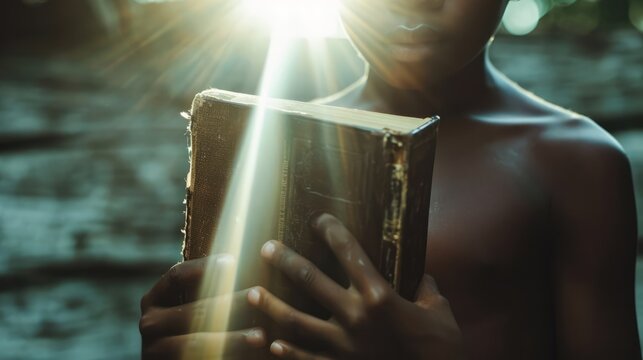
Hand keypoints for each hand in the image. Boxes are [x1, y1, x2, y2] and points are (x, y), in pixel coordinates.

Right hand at [139, 255, 266, 358]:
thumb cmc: (198, 327)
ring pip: (196, 342)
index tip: (233, 261)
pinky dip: (227, 357)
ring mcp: (154, 350)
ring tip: (260, 336)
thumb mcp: (198, 306)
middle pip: (193, 309)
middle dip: (230, 303)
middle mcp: (150, 323)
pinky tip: (251, 355)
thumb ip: (212, 288)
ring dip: (232, 338)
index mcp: (155, 299)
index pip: (177, 276)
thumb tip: (246, 262)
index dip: (204, 267)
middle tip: (257, 296)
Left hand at [248, 213, 464, 359]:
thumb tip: (425, 279)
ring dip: (271, 306)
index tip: (319, 219)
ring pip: (297, 321)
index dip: (332, 231)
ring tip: (250, 294)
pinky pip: (306, 359)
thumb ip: (429, 293)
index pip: (350, 252)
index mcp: (380, 296)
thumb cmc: (442, 352)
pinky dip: (287, 352)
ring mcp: (343, 346)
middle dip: (286, 261)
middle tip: (267, 248)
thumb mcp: (441, 315)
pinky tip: (270, 343)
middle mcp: (355, 316)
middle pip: (311, 280)